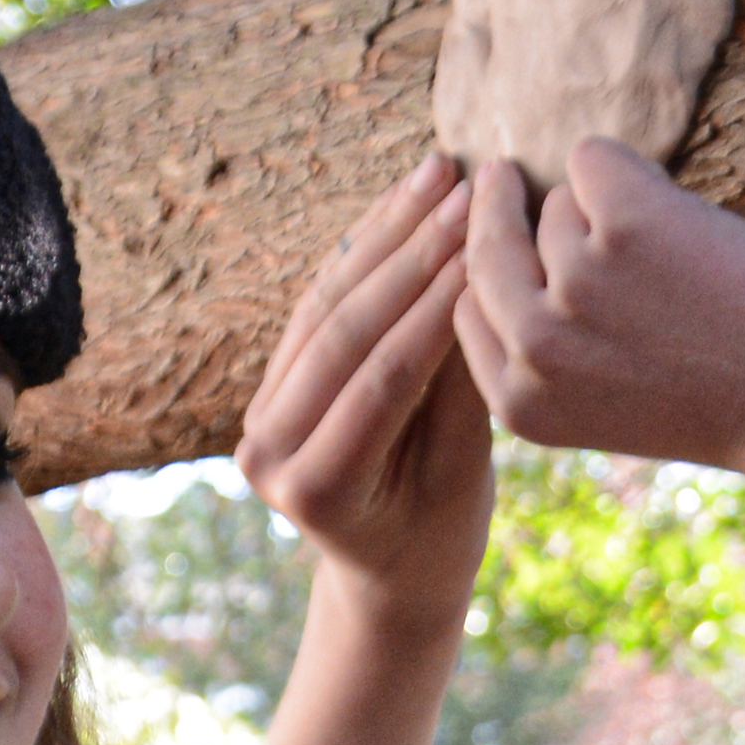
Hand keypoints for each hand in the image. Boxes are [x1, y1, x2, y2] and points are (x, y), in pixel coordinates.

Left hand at [235, 153, 495, 624]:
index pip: (383, 376)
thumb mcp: (462, 474)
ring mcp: (256, 416)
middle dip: (410, 251)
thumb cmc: (440, 535)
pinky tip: (404, 200)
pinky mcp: (267, 384)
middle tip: (467, 188)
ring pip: (324, 304)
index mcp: (317, 489)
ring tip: (440, 173)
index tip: (488, 238)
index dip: (435, 303)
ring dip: (384, 232)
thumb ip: (458, 387)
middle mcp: (267, 452)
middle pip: (342, 330)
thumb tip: (477, 277)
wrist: (387, 571)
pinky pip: (316, 303)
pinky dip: (361, 249)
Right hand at [452, 136, 744, 486]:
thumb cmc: (734, 404)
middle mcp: (535, 346)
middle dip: (497, 206)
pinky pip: (594, 158)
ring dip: (605, 209)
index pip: (471, 308)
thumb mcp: (610, 407)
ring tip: (679, 257)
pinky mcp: (628, 221)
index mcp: (522, 406)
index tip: (509, 246)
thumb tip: (504, 247)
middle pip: (487, 244)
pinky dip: (632, 171)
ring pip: (556, 203)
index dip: (495, 274)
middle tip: (501, 171)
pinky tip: (683, 212)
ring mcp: (576, 280)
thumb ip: (552, 355)